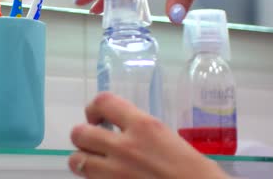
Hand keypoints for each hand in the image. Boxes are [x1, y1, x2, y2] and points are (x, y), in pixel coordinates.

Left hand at [68, 92, 227, 177]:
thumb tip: (125, 133)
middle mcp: (124, 147)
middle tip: (94, 142)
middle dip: (82, 136)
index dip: (92, 108)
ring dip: (83, 160)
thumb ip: (142, 132)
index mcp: (143, 126)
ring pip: (76, 161)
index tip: (96, 117)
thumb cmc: (196, 172)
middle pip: (79, 133)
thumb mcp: (168, 139)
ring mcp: (115, 173)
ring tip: (95, 163)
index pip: (103, 102)